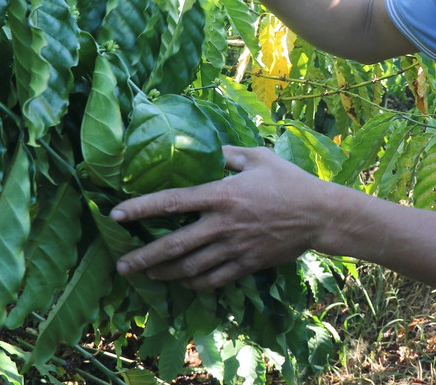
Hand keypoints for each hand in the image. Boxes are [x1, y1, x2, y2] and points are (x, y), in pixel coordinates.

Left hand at [109, 146, 330, 289]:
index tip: (116, 215)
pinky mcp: (246, 264)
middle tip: (121, 265)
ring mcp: (234, 248)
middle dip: (143, 257)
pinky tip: (182, 281)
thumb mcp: (258, 157)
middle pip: (174, 245)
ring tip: (145, 275)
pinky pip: (213, 279)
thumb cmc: (289, 181)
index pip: (171, 202)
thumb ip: (227, 155)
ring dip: (163, 273)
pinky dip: (193, 283)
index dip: (140, 208)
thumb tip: (205, 152)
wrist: (319, 215)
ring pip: (190, 267)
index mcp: (222, 195)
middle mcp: (223, 224)